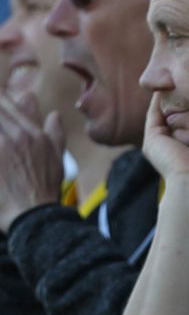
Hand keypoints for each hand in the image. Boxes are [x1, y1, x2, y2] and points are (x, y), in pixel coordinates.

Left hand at [0, 93, 64, 232]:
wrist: (33, 214)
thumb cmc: (45, 187)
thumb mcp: (57, 158)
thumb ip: (55, 132)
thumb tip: (54, 114)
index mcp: (33, 133)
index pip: (6, 103)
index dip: (0, 100)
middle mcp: (16, 137)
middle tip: (1, 138)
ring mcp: (2, 148)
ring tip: (1, 144)